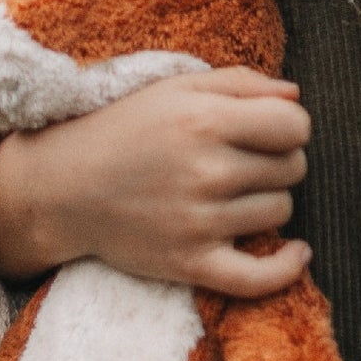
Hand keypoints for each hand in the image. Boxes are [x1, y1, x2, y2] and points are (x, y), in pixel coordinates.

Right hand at [0, 66, 312, 296]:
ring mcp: (198, 222)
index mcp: (204, 121)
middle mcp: (205, 172)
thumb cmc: (126, 129)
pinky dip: (287, 267)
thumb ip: (241, 83)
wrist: (63, 188)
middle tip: (243, 159)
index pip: (295, 126)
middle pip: (292, 168)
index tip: (270, 129)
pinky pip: (258, 277)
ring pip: (281, 211)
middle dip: (278, 159)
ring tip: (233, 191)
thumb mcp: (177, 88)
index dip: (290, 125)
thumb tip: (296, 95)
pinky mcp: (189, 264)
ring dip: (267, 199)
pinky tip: (297, 252)